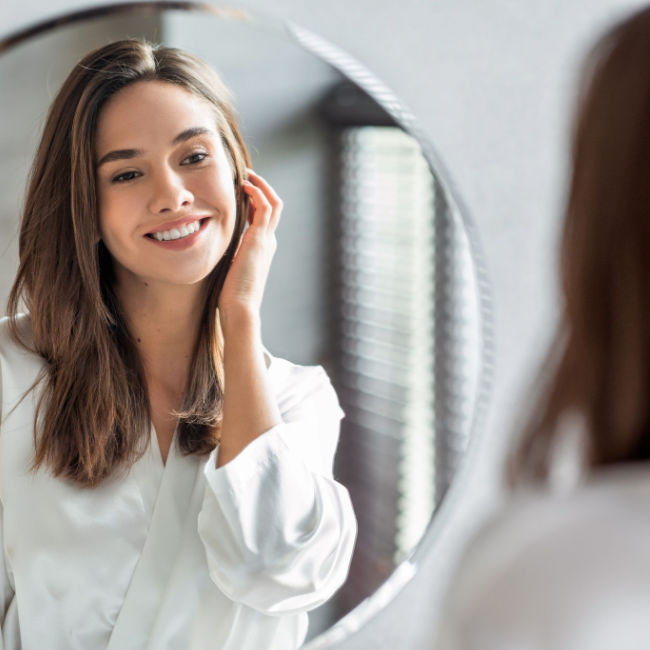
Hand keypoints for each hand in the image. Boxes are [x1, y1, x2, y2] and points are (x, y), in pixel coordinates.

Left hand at [218, 168, 281, 323]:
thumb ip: (227, 256)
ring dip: (261, 186)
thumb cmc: (231, 295)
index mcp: (260, 249)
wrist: (240, 307)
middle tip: (247, 176)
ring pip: (274, 203)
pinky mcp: (260, 239)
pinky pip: (265, 207)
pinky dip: (258, 193)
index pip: (262, 218)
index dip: (254, 202)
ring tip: (247, 175)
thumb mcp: (229, 269)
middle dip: (262, 189)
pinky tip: (245, 186)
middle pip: (274, 207)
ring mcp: (266, 240)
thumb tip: (214, 251)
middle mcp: (267, 241)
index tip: (241, 191)